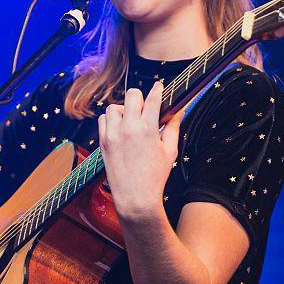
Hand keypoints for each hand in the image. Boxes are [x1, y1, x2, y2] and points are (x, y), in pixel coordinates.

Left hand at [98, 81, 181, 219]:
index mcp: (148, 129)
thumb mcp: (170, 151)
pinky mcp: (103, 142)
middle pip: (132, 95)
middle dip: (140, 98)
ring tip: (131, 121)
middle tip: (145, 108)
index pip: (153, 99)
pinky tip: (120, 129)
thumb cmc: (155, 176)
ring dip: (123, 110)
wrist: (135, 197)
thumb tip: (179, 111)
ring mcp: (113, 134)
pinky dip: (111, 120)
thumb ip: (173, 128)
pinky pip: (103, 119)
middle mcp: (128, 128)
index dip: (158, 89)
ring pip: (114, 107)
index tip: (160, 87)